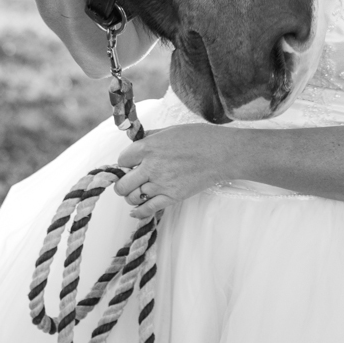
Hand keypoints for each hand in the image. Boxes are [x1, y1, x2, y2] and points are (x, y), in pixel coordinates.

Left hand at [115, 125, 236, 217]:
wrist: (222, 154)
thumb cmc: (200, 137)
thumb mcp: (171, 130)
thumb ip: (151, 137)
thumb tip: (136, 141)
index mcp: (149, 147)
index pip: (121, 159)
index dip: (125, 162)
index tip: (130, 163)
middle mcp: (151, 166)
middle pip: (122, 184)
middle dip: (123, 182)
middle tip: (130, 180)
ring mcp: (161, 184)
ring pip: (132, 198)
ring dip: (132, 196)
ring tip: (139, 191)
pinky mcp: (172, 197)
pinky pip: (147, 210)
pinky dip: (138, 212)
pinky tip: (136, 210)